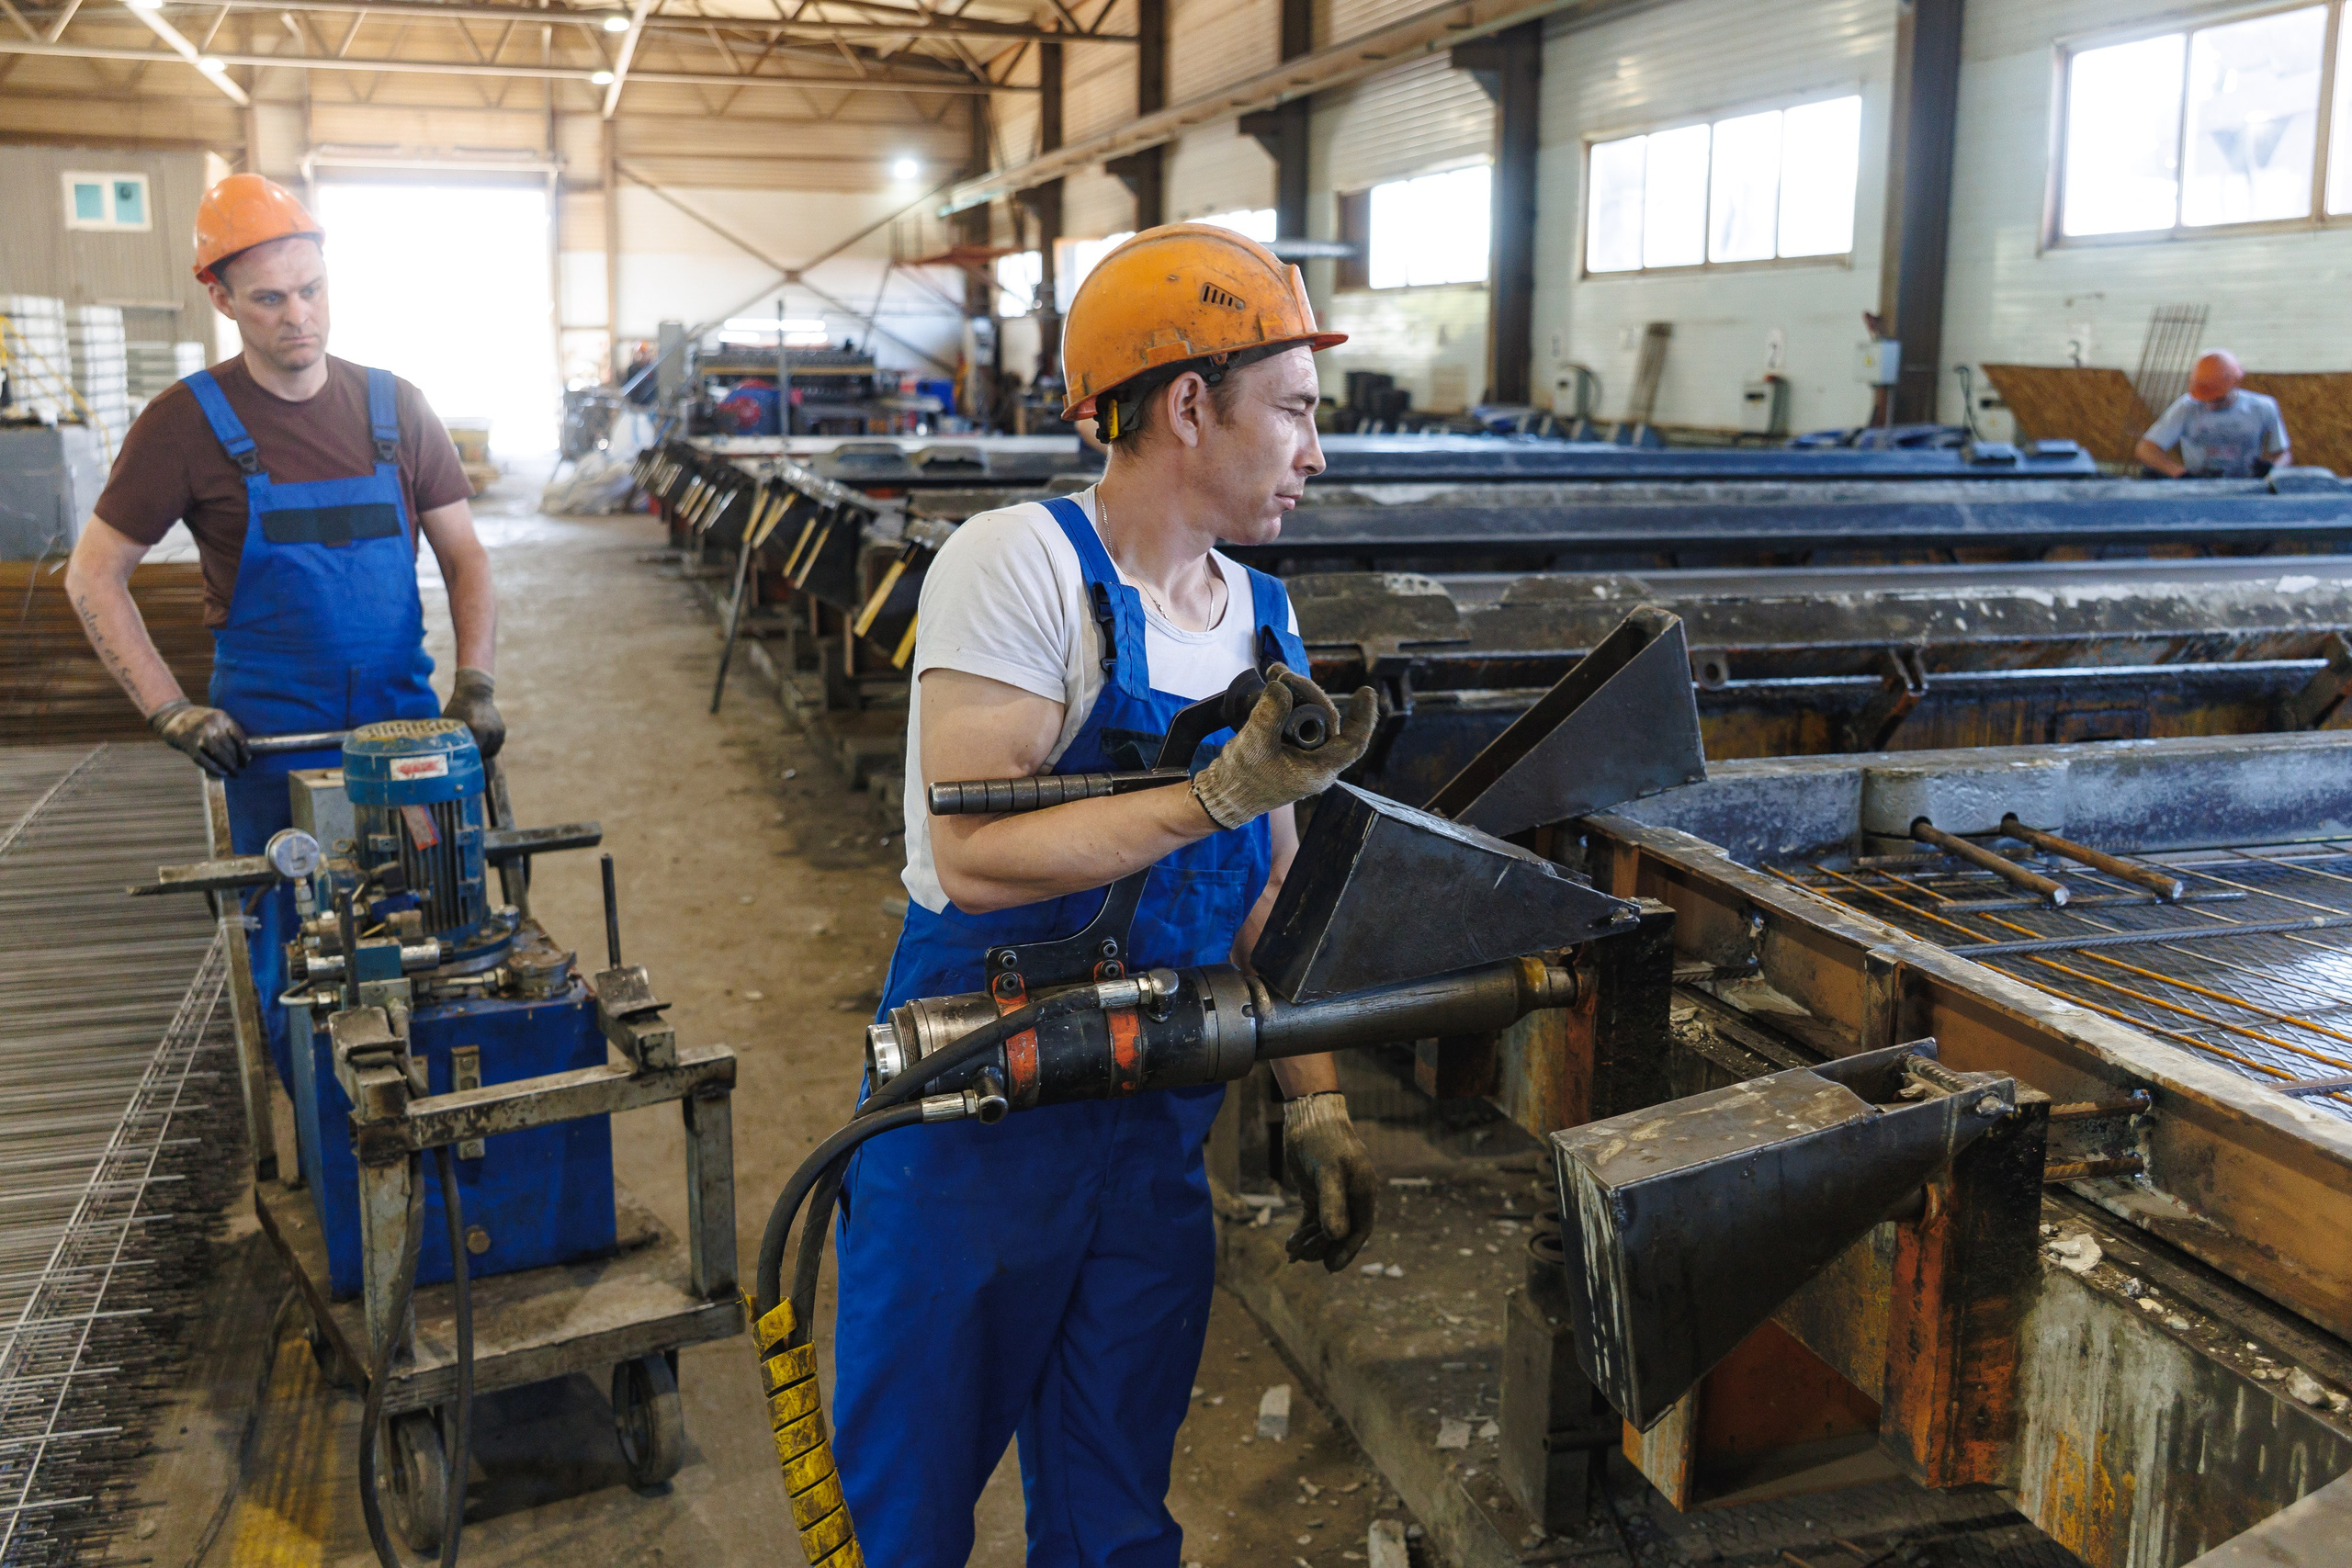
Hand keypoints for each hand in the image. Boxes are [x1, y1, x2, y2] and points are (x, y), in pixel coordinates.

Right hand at [148, 699, 250, 777]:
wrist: (172, 715)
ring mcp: (199, 733)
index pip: (239, 736)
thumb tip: (242, 753)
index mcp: (222, 717)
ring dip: (229, 766)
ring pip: (219, 753)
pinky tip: (222, 773)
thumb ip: (227, 731)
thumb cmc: (199, 721)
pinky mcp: (188, 743)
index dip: (245, 751)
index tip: (247, 761)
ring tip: (233, 773)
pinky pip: (204, 759)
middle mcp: (212, 723)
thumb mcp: (215, 719)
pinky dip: (215, 768)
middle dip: (237, 761)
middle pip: (230, 746)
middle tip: (240, 769)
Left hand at [443, 667, 504, 759]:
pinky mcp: (502, 731)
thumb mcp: (449, 723)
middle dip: (474, 759)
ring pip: (490, 753)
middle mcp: (488, 731)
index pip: (473, 755)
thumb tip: (438, 754)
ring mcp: (497, 731)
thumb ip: (448, 738)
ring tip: (472, 749)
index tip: (461, 767)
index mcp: (475, 729)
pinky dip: (488, 747)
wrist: (475, 693)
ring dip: (482, 753)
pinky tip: (480, 741)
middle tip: (465, 762)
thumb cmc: (457, 708)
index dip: (467, 762)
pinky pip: (495, 746)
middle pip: (482, 756)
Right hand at [1190, 664, 1377, 829]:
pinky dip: (1286, 699)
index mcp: (1319, 770)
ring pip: (1311, 714)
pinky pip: (1295, 717)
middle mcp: (1317, 762)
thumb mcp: (1254, 746)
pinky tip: (1274, 681)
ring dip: (1295, 691)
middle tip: (1283, 675)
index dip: (1363, 717)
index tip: (1366, 692)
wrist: (1222, 794)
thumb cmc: (1241, 781)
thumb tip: (1281, 686)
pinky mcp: (1289, 745)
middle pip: (1326, 719)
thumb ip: (1269, 715)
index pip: (1353, 742)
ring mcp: (1303, 753)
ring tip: (1275, 672)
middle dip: (1308, 692)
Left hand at [1281, 1093, 1376, 1271]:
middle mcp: (1351, 1196)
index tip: (1331, 1267)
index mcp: (1363, 1192)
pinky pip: (1312, 1218)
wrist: (1309, 1115)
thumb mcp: (1328, 1171)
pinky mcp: (1316, 1191)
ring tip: (1291, 1253)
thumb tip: (1336, 1236)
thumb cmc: (1324, 1140)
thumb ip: (1332, 1203)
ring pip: (1324, 1227)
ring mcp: (1333, 1194)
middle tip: (1303, 1259)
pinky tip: (1290, 1244)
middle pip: (1340, 1232)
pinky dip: (1303, 1232)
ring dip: (1310, 1241)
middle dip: (1322, 1247)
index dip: (1347, 1250)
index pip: (1359, 1229)